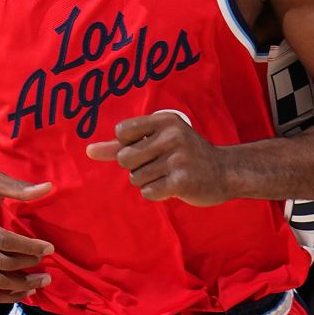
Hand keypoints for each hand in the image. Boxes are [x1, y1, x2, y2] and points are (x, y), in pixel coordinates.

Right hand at [0, 172, 54, 303]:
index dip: (29, 247)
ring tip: (42, 281)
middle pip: (1, 263)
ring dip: (22, 285)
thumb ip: (18, 187)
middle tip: (46, 263)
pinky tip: (26, 291)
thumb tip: (48, 188)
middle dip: (28, 265)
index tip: (49, 248)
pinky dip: (8, 295)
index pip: (3, 241)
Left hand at [87, 111, 228, 205]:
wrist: (224, 171)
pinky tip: (172, 187)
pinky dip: (156, 194)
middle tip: (159, 166)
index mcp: (164, 120)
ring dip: (148, 182)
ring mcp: (178, 158)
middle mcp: (171, 136)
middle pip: (125, 159)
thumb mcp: (157, 141)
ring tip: (168, 176)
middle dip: (136, 168)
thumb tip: (88, 150)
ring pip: (136, 178)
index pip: (121, 133)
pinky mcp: (182, 181)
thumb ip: (121, 145)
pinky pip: (148, 192)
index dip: (128, 146)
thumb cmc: (184, 155)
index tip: (148, 148)